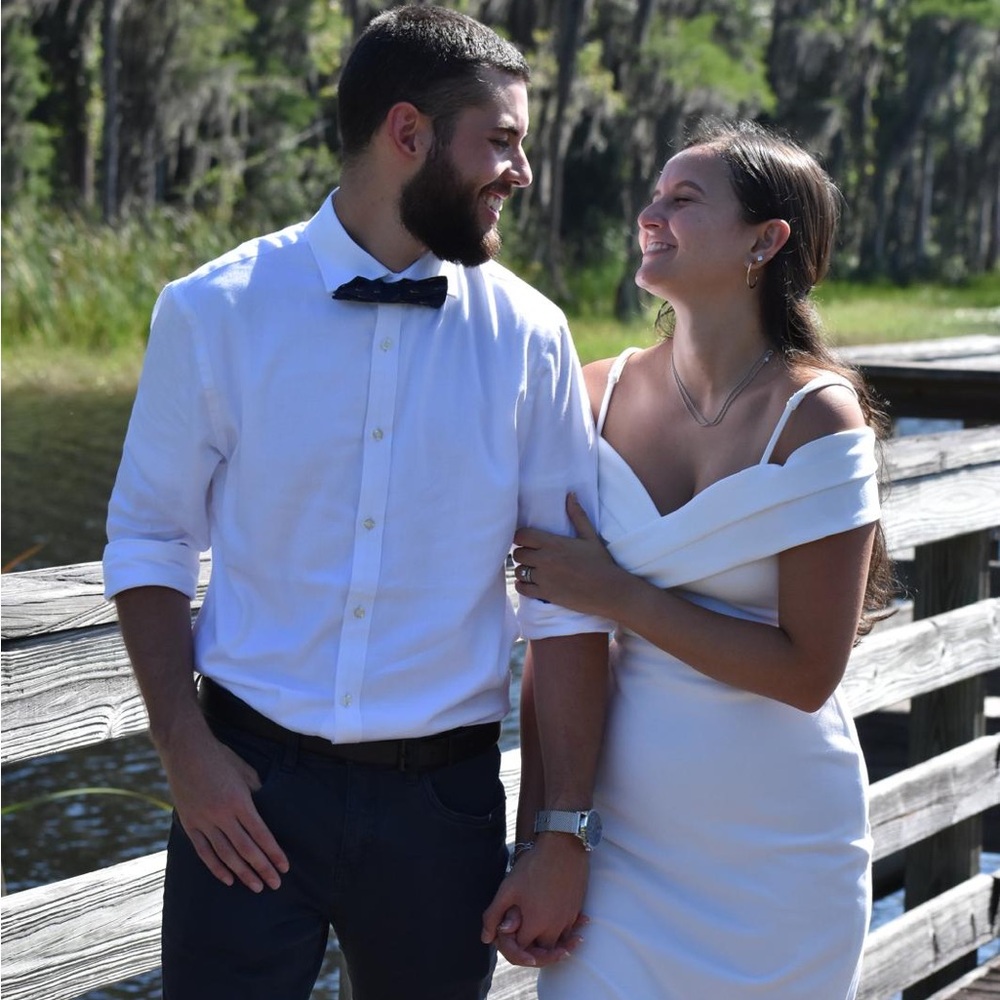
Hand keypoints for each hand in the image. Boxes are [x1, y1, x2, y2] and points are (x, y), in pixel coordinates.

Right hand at [161, 724, 288, 891]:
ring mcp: (204, 821)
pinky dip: (216, 867)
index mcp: (240, 801)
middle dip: (262, 868)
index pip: (261, 834)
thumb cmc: (220, 757)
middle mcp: (222, 815)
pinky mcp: (190, 824)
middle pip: (246, 849)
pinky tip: (228, 879)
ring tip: (256, 887)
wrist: (185, 750)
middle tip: (275, 885)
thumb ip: (256, 793)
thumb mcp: (245, 771)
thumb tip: (266, 811)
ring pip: (226, 854)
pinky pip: (204, 851)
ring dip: (242, 873)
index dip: (274, 853)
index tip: (284, 867)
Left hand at [481, 833, 589, 966]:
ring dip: (549, 945)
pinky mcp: (577, 911)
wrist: (563, 847)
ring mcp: (567, 919)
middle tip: (522, 939)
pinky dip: (564, 934)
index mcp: (535, 924)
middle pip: (541, 951)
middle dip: (531, 950)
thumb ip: (493, 915)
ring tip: (538, 937)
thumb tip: (486, 938)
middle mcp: (554, 927)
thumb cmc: (533, 866)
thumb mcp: (507, 889)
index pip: (521, 949)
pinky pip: (570, 932)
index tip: (508, 932)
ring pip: (557, 944)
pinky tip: (553, 923)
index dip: (512, 944)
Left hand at [513, 492, 623, 617]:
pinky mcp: (544, 594)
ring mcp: (543, 578)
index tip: (527, 540)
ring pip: (518, 571)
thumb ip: (578, 515)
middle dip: (523, 553)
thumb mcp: (590, 537)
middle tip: (532, 555)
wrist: (608, 591)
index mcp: (553, 543)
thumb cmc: (601, 562)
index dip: (522, 537)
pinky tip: (531, 583)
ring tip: (533, 570)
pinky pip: (521, 589)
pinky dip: (523, 585)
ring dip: (524, 570)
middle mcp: (544, 560)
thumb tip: (571, 495)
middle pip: (517, 554)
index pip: (522, 536)